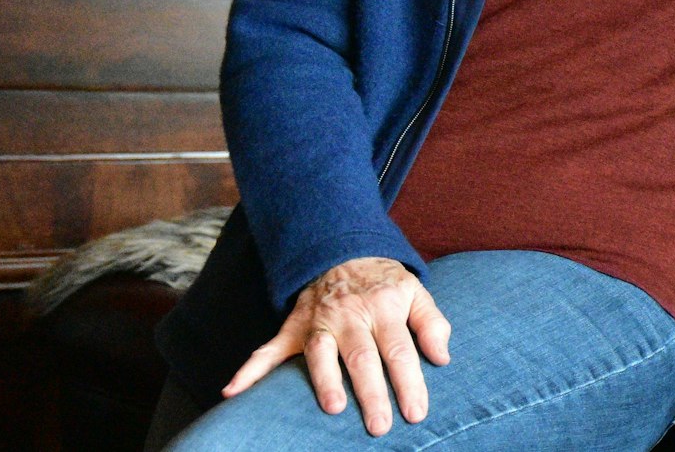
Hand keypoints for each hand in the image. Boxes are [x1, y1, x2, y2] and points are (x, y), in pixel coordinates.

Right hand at [223, 256, 451, 436]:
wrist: (343, 249)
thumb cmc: (385, 282)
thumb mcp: (416, 291)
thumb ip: (432, 323)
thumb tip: (442, 358)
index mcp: (384, 308)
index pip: (399, 350)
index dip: (409, 382)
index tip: (416, 412)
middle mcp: (351, 316)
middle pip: (362, 357)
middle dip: (371, 393)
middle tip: (379, 425)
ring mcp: (319, 322)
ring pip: (320, 353)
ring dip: (324, 380)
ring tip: (331, 408)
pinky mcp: (294, 327)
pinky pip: (268, 349)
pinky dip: (249, 371)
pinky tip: (231, 392)